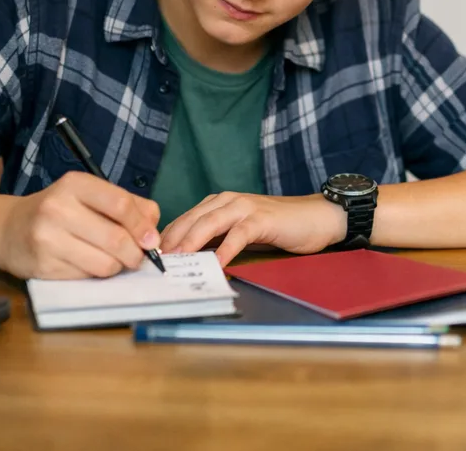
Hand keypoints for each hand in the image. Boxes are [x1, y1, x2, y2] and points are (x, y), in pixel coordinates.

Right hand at [0, 171, 160, 279]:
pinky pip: (86, 277)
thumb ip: (127, 205)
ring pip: (104, 263)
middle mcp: (58, 208)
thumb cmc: (60, 211)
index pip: (121, 204)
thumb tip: (153, 230)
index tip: (152, 240)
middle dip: (135, 253)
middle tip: (138, 257)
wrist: (8, 229)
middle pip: (116, 238)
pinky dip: (96, 274)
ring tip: (113, 260)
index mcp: (75, 184)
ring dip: (117, 266)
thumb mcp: (89, 195)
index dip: (142, 225)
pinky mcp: (43, 266)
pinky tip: (88, 264)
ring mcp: (48, 239)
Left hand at [159, 192, 346, 266]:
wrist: (315, 217)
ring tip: (176, 260)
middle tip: (154, 262)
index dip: (165, 239)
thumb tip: (187, 259)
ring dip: (191, 243)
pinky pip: (238, 235)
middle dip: (170, 241)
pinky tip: (217, 264)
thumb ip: (216, 239)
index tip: (150, 259)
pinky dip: (225, 250)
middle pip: (190, 220)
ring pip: (209, 224)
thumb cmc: (278, 227)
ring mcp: (245, 208)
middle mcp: (228, 200)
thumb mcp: (240, 232)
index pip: (183, 220)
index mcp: (218, 203)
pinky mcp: (262, 219)